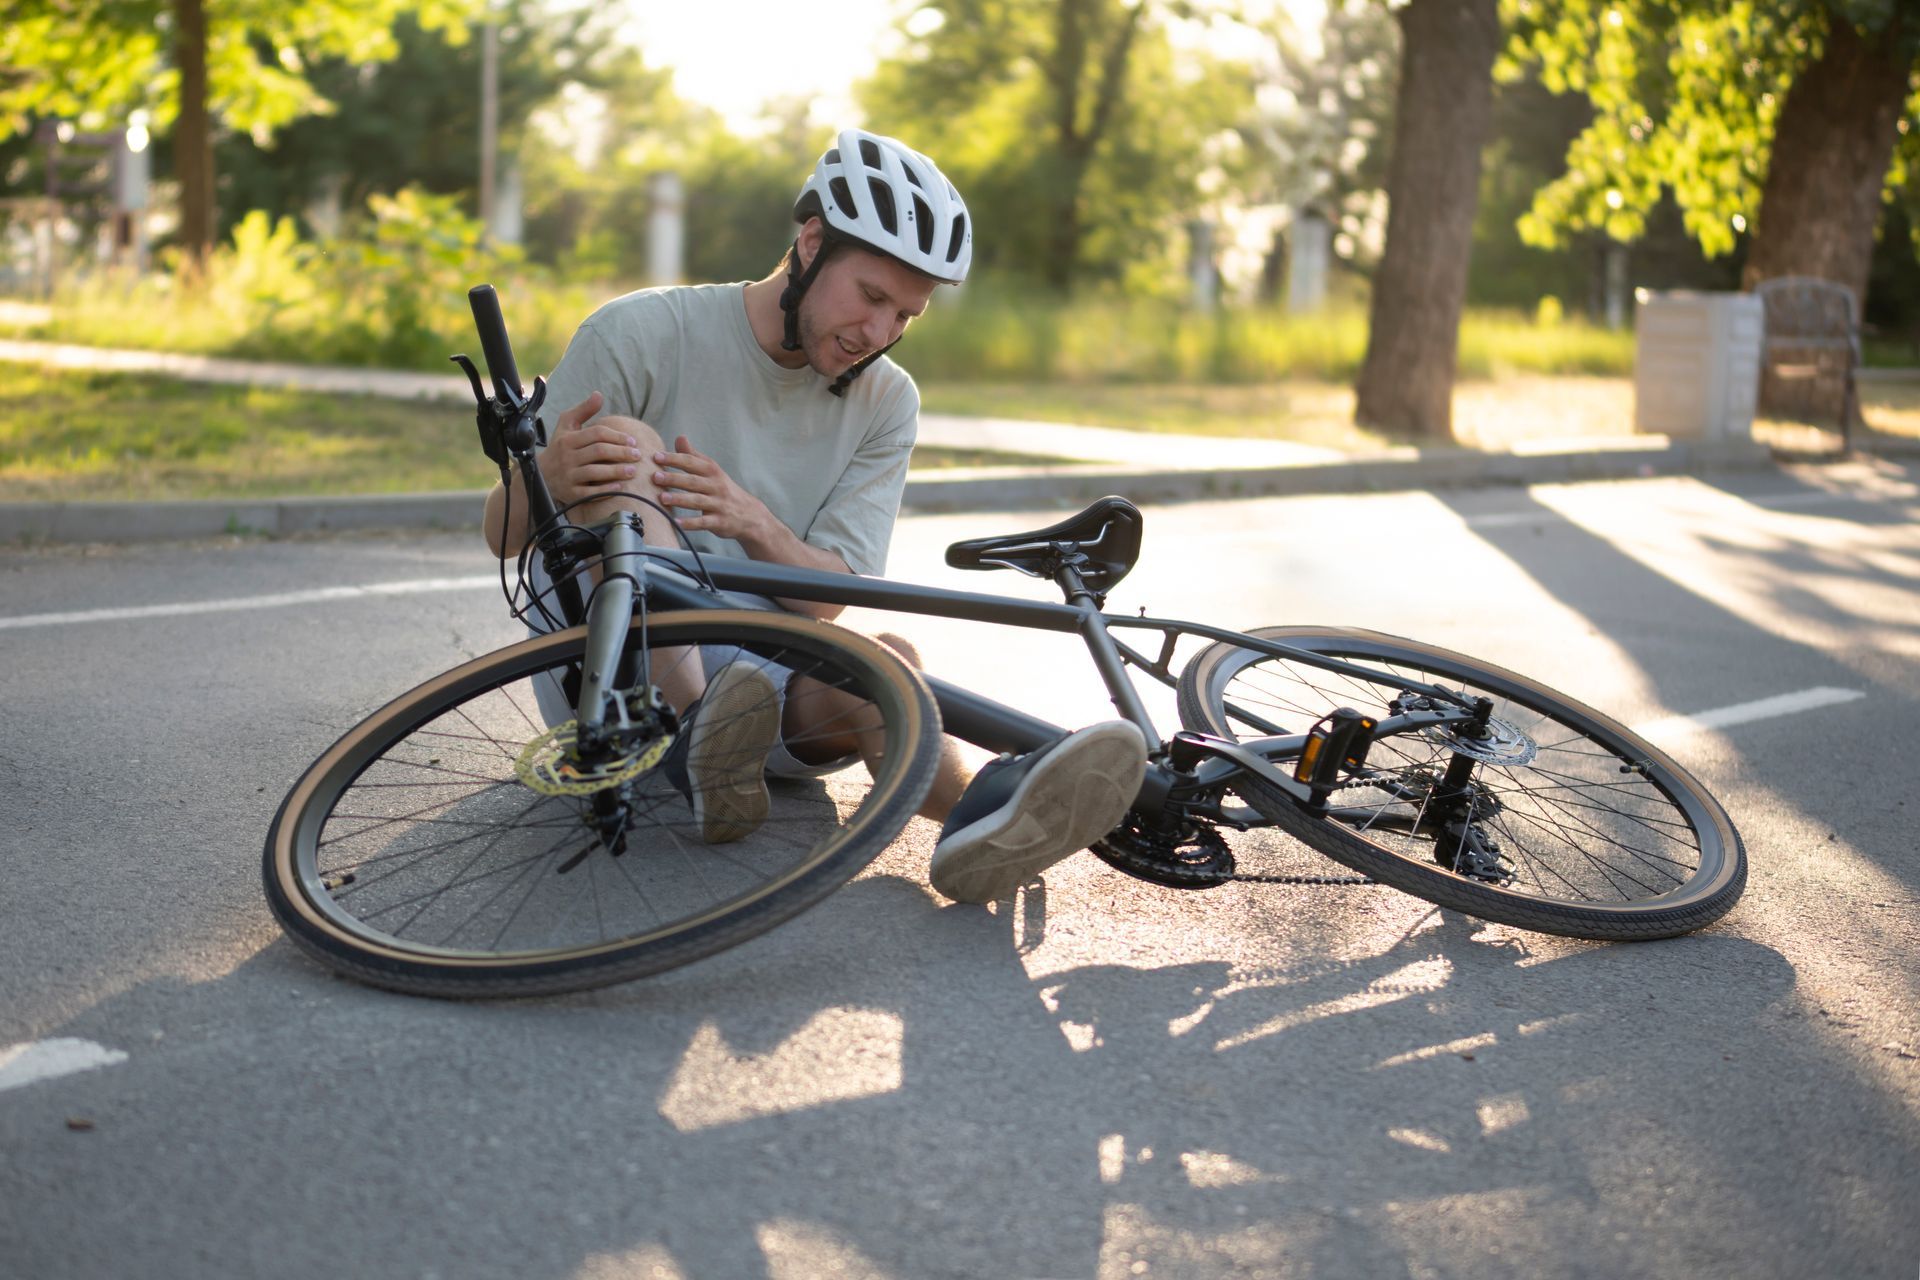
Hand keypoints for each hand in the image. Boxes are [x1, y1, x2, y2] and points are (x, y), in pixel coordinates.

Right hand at [536, 393, 646, 518]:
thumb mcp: (567, 426)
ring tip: (634, 471)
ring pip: (595, 472)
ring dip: (617, 471)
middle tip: (638, 455)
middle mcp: (567, 457)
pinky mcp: (570, 494)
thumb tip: (599, 395)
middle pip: (599, 451)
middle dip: (621, 452)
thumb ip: (583, 410)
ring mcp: (568, 476)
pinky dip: (606, 490)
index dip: (617, 436)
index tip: (633, 441)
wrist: (540, 475)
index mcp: (568, 440)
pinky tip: (620, 487)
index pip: (597, 434)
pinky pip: (590, 493)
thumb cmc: (560, 447)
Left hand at [652, 436, 771, 542]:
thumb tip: (680, 438)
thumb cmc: (724, 490)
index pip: (691, 462)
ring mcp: (719, 504)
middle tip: (655, 477)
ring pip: (697, 501)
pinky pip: (703, 522)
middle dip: (674, 478)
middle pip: (693, 481)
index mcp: (712, 472)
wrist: (750, 515)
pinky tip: (676, 523)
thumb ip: (694, 456)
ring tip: (662, 498)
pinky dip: (690, 523)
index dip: (674, 459)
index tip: (656, 457)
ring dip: (680, 499)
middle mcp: (716, 486)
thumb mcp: (712, 471)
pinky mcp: (720, 522)